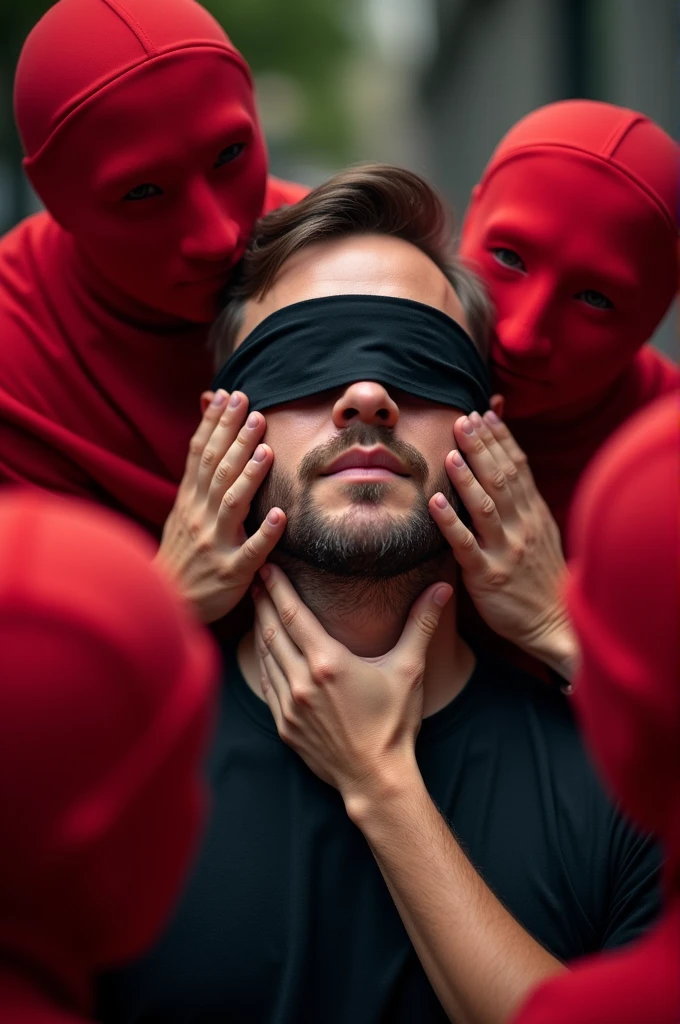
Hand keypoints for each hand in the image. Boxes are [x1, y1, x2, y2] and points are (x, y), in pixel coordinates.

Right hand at [156, 389, 286, 622]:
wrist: (167, 601)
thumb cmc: (184, 551)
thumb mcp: (184, 509)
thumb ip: (198, 473)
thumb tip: (207, 430)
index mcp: (190, 500)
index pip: (202, 453)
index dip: (215, 423)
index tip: (231, 396)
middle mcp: (200, 516)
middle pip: (218, 471)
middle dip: (236, 439)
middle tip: (255, 411)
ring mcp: (215, 543)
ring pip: (232, 504)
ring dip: (249, 477)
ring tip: (266, 452)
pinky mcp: (231, 571)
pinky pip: (250, 551)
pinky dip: (264, 533)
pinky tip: (279, 516)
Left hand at [252, 564, 451, 808]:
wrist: (376, 778)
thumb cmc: (395, 723)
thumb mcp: (409, 669)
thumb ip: (421, 624)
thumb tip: (441, 588)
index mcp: (328, 662)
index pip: (293, 614)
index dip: (278, 588)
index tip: (269, 567)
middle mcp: (301, 681)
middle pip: (272, 630)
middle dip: (263, 602)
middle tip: (257, 577)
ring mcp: (289, 705)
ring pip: (265, 656)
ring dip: (259, 628)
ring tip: (257, 607)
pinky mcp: (283, 725)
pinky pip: (265, 683)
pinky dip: (261, 660)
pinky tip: (263, 650)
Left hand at [429, 410, 577, 679]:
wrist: (554, 622)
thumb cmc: (539, 576)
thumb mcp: (539, 531)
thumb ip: (523, 499)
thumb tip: (511, 465)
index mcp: (533, 514)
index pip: (518, 467)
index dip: (501, 438)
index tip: (484, 413)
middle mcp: (521, 526)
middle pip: (501, 479)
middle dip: (482, 447)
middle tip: (463, 419)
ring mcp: (505, 550)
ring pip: (486, 507)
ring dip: (468, 477)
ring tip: (451, 451)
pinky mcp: (487, 575)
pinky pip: (465, 545)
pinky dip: (449, 522)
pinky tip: (434, 503)